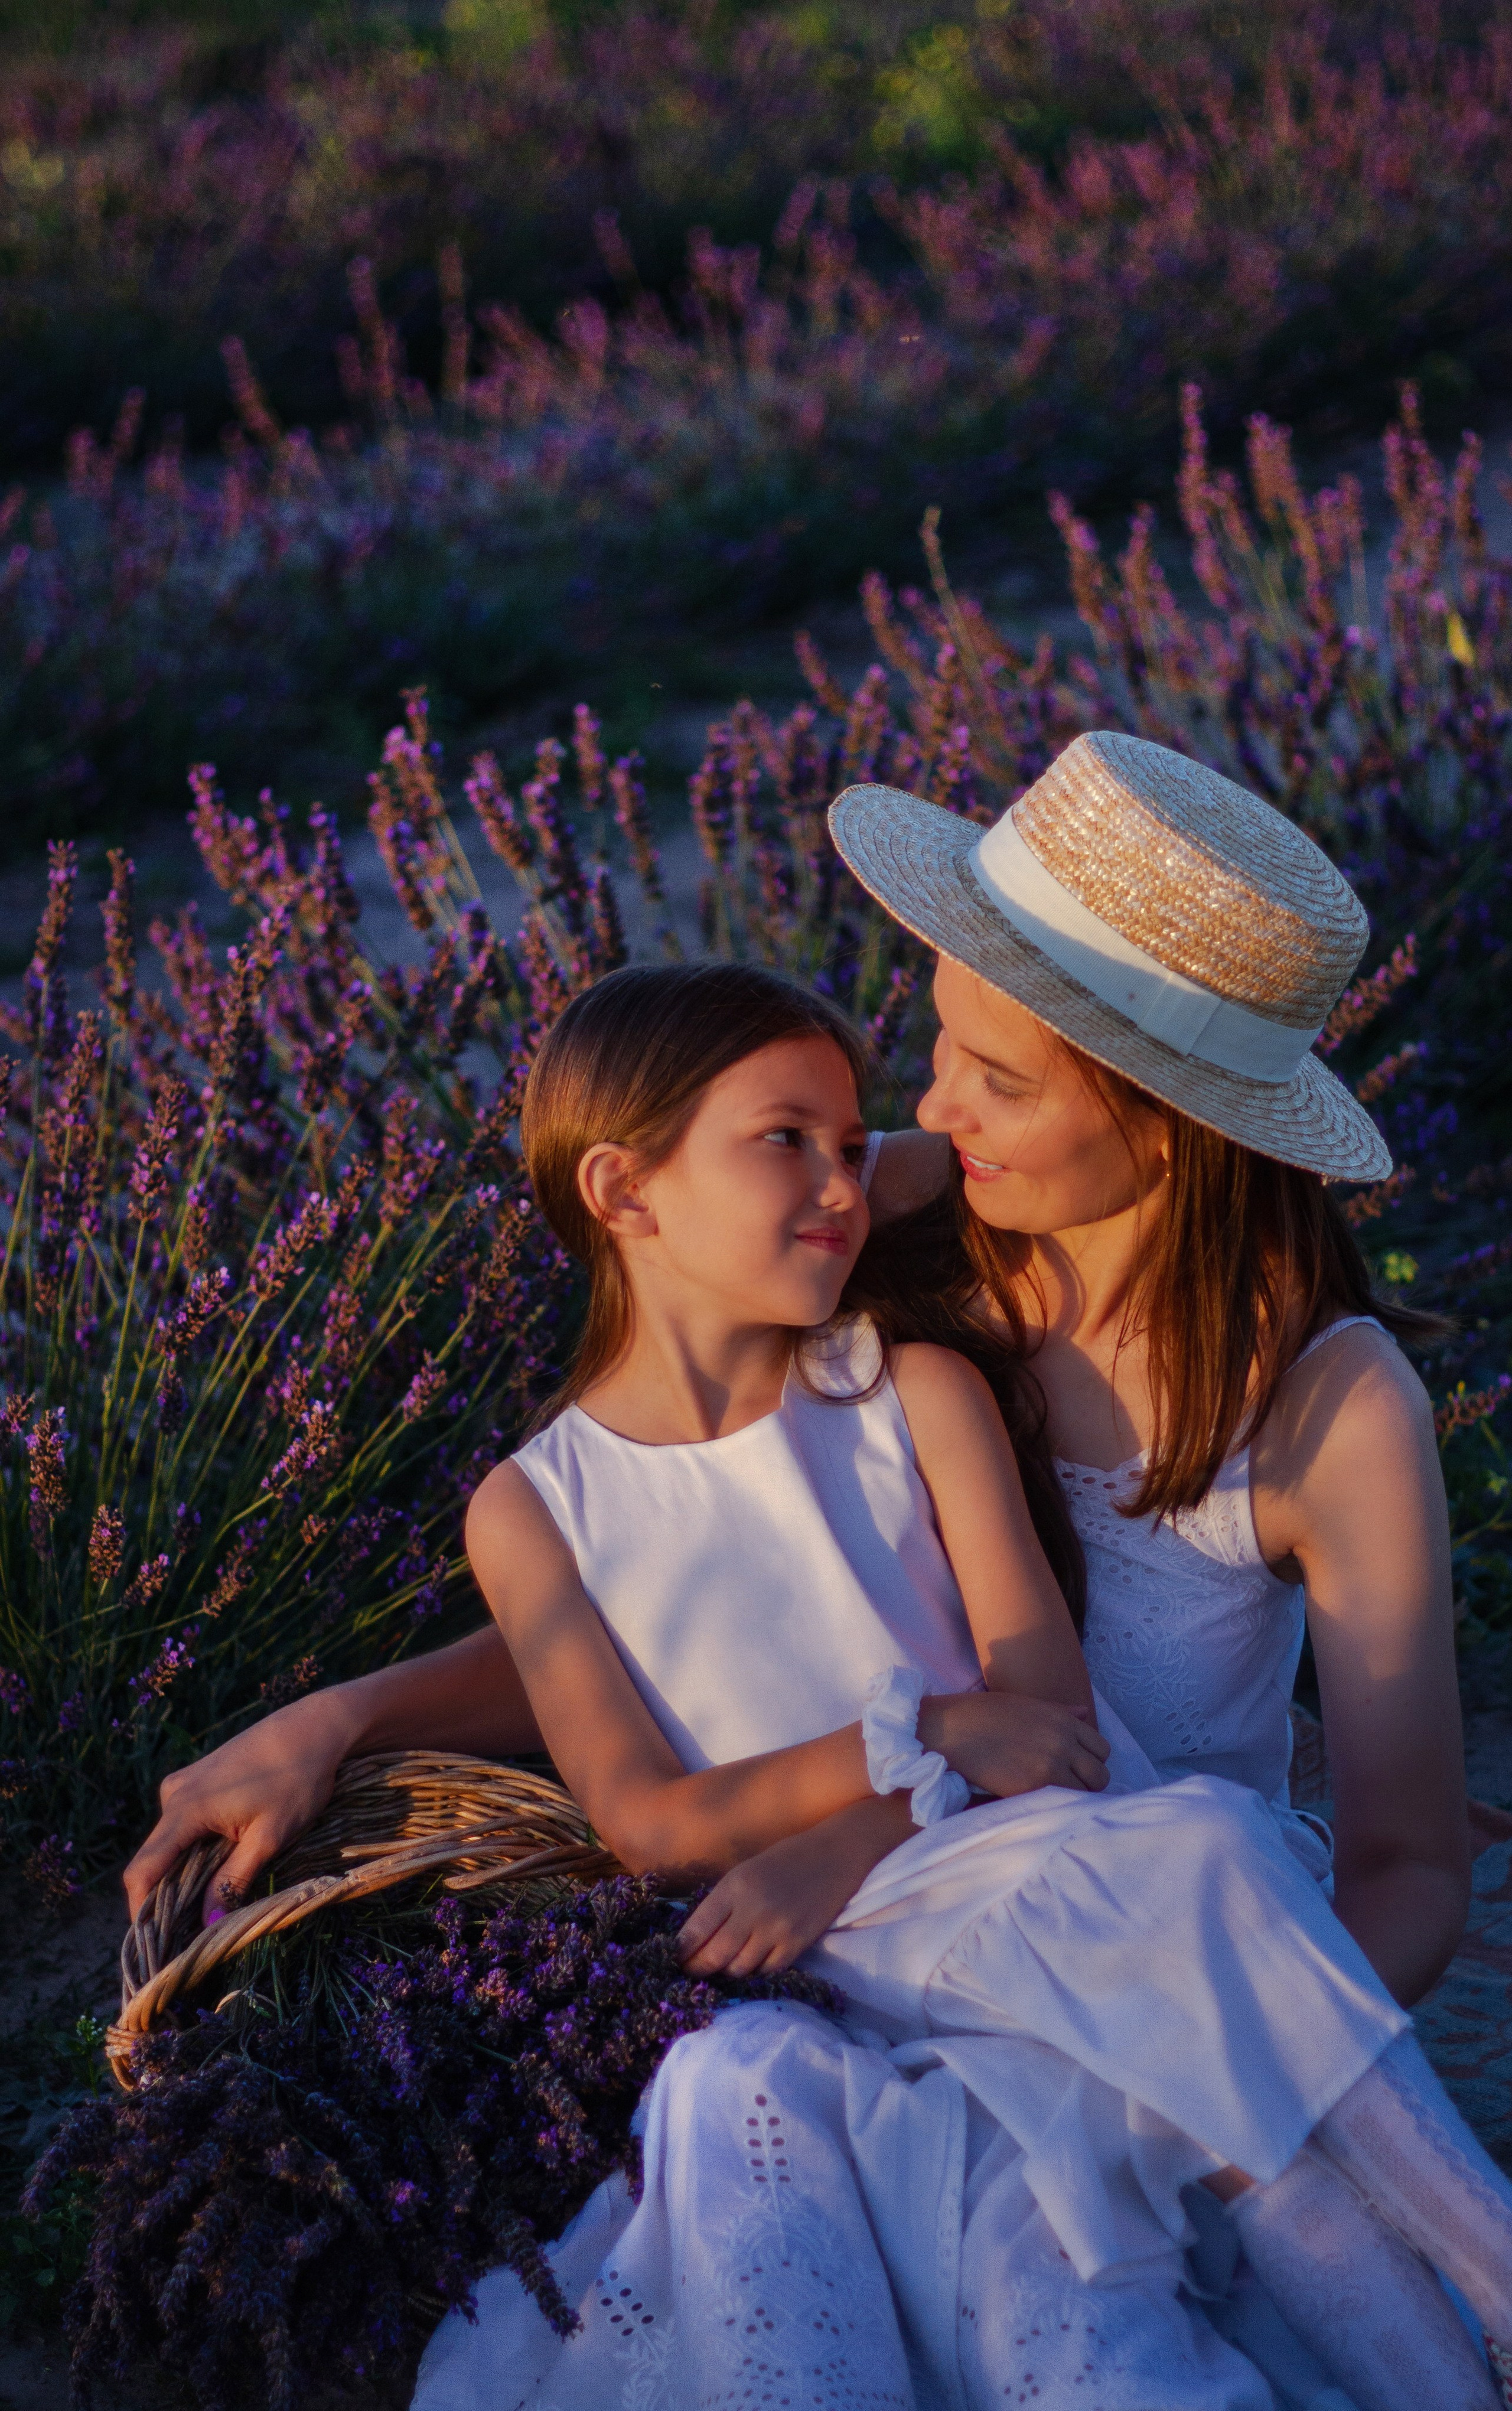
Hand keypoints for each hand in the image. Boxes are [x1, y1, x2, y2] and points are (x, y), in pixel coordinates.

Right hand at [121, 1693, 353, 1922]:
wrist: (316, 1726)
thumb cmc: (298, 1778)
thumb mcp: (270, 1837)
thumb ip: (233, 1880)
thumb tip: (207, 1924)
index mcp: (185, 1809)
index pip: (143, 1871)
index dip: (143, 1913)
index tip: (158, 1946)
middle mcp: (174, 1794)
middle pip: (154, 1859)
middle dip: (167, 1898)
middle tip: (188, 1935)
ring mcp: (184, 1783)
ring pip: (170, 1843)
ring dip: (184, 1873)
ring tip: (208, 1904)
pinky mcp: (198, 1779)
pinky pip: (184, 1824)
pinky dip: (195, 1849)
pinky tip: (220, 1865)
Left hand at [678, 1796, 910, 1976]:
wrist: (834, 1855)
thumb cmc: (784, 1860)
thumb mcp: (744, 1872)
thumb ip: (721, 1904)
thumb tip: (695, 1939)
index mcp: (734, 1887)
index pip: (696, 1931)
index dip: (681, 1952)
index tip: (674, 1959)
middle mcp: (752, 1910)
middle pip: (714, 1956)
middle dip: (698, 1968)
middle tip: (692, 1971)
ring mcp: (777, 1929)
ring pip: (739, 1968)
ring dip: (727, 1971)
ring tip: (723, 1967)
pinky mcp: (798, 1943)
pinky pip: (767, 1971)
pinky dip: (755, 1971)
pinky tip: (752, 1963)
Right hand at [921, 1690, 1109, 1797]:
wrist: (953, 1730)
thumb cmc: (985, 1714)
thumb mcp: (1028, 1704)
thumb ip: (1061, 1711)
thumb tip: (1085, 1712)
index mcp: (1063, 1720)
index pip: (1102, 1749)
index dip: (1093, 1761)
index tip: (1079, 1768)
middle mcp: (1063, 1743)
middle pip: (1100, 1775)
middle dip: (1089, 1783)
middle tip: (1070, 1787)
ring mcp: (1050, 1766)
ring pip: (1086, 1794)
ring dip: (1076, 1798)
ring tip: (1056, 1797)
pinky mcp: (1033, 1787)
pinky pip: (1062, 1803)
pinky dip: (1058, 1806)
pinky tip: (1043, 1803)